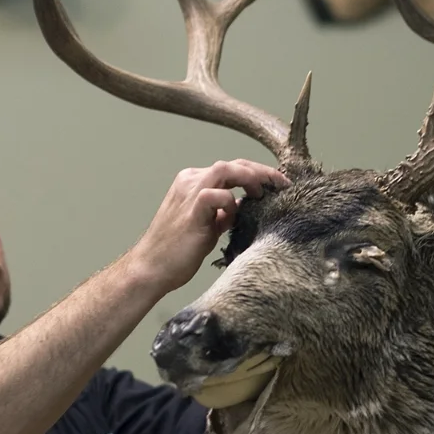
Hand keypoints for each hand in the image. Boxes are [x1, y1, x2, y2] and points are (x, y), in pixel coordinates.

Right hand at [125, 160, 289, 292]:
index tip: (278, 185)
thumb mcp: (207, 226)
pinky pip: (215, 194)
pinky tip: (234, 216)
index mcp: (193, 182)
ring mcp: (188, 193)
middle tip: (282, 185)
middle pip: (233, 164)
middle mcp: (190, 181)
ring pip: (225, 169)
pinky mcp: (190, 210)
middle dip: (262, 172)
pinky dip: (229, 201)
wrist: (151, 269)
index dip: (258, 174)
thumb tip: (243, 208)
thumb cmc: (177, 251)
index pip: (232, 168)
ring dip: (251, 178)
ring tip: (265, 193)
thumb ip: (223, 213)